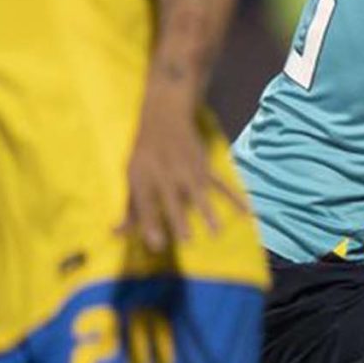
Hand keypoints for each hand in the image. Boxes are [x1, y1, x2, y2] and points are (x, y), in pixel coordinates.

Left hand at [121, 94, 240, 249]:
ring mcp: (188, 170)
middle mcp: (165, 174)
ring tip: (216, 231)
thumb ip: (129, 208)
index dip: (149, 224)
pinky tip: (247, 212)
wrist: (165, 118)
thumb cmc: (145, 154)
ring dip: (208, 212)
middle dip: (180, 219)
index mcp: (143, 178)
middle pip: (173, 200)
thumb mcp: (131, 177)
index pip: (145, 204)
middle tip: (187, 240)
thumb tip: (116, 233)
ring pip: (199, 194)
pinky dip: (235, 198)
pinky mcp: (205, 167)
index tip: (156, 244)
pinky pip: (221, 184)